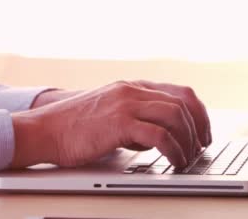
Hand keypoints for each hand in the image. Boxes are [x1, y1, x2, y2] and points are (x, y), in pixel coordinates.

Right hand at [11, 80, 210, 168]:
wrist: (44, 130)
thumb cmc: (73, 128)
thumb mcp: (109, 114)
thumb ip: (134, 119)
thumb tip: (158, 137)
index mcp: (131, 86)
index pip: (179, 92)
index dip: (198, 113)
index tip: (203, 132)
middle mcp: (132, 90)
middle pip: (184, 102)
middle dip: (200, 127)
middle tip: (201, 148)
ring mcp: (126, 104)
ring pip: (177, 116)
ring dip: (189, 140)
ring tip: (187, 158)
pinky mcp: (120, 123)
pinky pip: (160, 135)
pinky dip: (174, 150)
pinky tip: (174, 161)